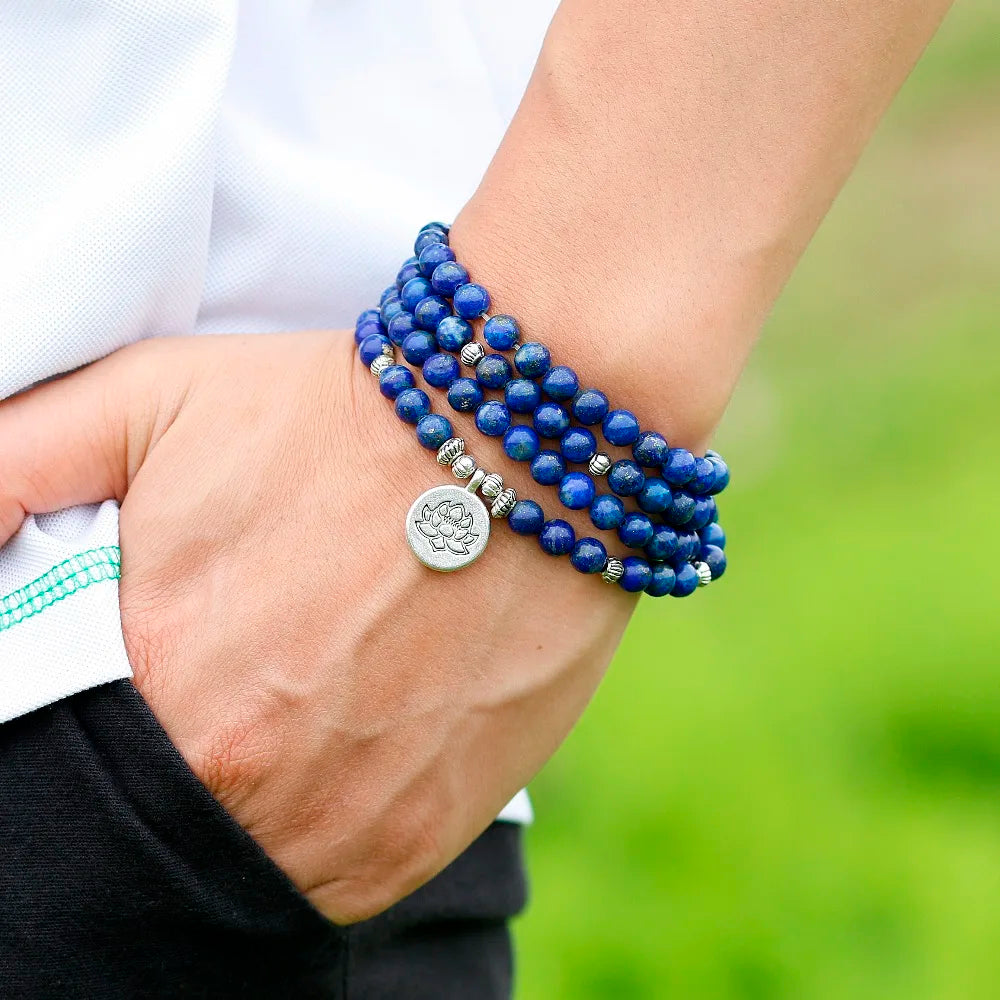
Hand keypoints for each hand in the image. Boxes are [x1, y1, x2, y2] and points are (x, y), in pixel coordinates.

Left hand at [0, 331, 632, 921]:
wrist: (518, 444)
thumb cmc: (333, 415)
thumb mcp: (148, 401)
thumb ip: (13, 468)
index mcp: (162, 687)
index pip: (73, 775)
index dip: (99, 732)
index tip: (144, 683)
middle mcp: (253, 783)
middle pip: (167, 823)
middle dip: (180, 763)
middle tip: (228, 688)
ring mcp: (352, 822)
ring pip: (255, 866)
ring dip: (257, 807)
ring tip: (294, 711)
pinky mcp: (431, 831)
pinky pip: (345, 880)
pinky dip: (330, 829)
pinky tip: (351, 740)